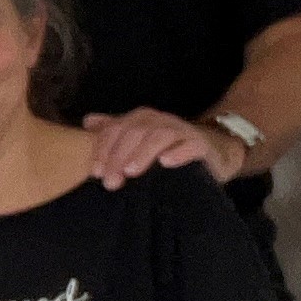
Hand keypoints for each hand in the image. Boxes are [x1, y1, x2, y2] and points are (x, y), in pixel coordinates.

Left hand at [81, 108, 239, 188]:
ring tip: (132, 172)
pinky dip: (177, 153)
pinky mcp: (200, 144)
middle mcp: (159, 121)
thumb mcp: (139, 139)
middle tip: (110, 181)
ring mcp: (180, 131)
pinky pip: (189, 146)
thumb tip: (87, 121)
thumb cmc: (168, 148)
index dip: (103, 149)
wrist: (212, 150)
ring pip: (159, 137)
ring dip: (143, 154)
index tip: (95, 172)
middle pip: (134, 133)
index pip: (116, 129)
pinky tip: (166, 163)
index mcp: (140, 119)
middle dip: (119, 157)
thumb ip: (114, 130)